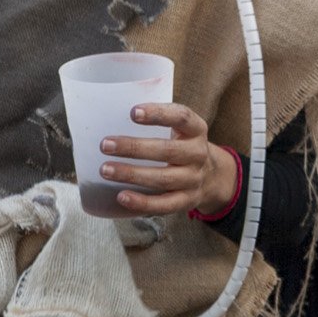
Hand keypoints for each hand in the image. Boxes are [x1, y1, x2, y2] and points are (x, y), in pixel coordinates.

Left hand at [99, 102, 236, 216]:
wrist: (212, 177)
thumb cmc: (183, 146)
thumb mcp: (181, 129)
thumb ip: (157, 120)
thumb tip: (114, 112)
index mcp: (196, 130)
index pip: (182, 117)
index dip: (158, 114)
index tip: (133, 112)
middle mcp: (198, 154)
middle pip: (167, 150)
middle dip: (134, 148)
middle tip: (105, 145)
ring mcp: (194, 180)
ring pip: (162, 178)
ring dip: (132, 174)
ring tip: (105, 169)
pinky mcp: (187, 201)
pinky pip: (164, 205)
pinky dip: (142, 202)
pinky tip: (121, 196)